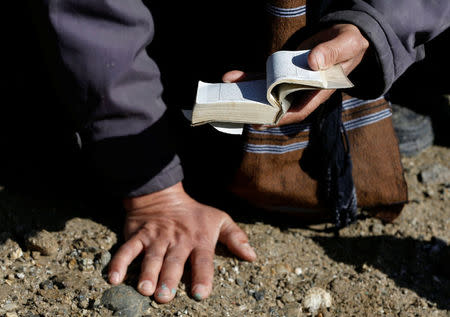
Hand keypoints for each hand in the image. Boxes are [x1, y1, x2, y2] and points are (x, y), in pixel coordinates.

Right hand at [108, 182, 255, 302]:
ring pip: (151, 257)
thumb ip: (235, 238)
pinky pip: (127, 249)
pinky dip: (119, 262)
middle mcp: (177, 240)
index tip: (200, 293)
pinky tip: (114, 278)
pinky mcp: (138, 235)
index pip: (202, 259)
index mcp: (199, 239)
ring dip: (147, 273)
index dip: (202, 276)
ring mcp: (156, 237)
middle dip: (169, 279)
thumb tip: (252, 256)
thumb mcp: (220, 220)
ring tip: (144, 289)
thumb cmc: (195, 214)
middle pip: (173, 261)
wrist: (163, 196)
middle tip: (164, 297)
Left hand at [222, 24, 368, 125]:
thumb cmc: (349, 43)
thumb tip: (313, 63)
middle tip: (238, 109)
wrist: (343, 36)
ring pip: (267, 92)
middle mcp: (303, 90)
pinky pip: (265, 78)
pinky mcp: (284, 71)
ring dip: (248, 92)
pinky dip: (250, 78)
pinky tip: (234, 77)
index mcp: (320, 91)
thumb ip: (333, 52)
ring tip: (229, 87)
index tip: (265, 121)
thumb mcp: (347, 44)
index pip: (300, 110)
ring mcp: (292, 82)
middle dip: (258, 108)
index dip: (282, 117)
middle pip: (278, 105)